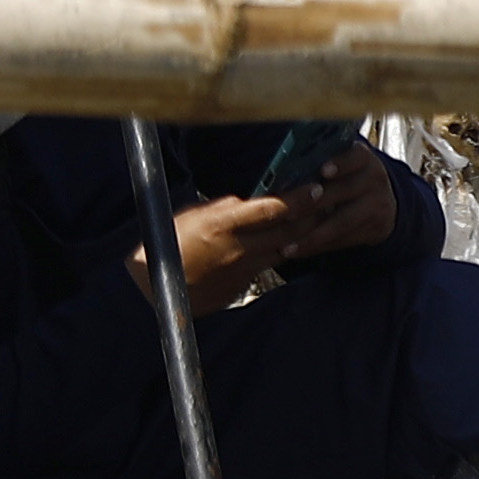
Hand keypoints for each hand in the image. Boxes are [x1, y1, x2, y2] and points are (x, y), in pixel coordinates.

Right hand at [174, 140, 391, 303]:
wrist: (153, 290)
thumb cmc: (167, 245)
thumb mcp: (191, 217)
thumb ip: (224, 208)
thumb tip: (249, 200)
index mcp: (221, 225)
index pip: (271, 209)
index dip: (298, 198)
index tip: (315, 187)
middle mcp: (237, 247)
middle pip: (289, 231)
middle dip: (311, 215)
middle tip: (325, 202)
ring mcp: (243, 269)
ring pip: (285, 249)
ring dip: (301, 235)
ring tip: (313, 220)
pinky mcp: (244, 285)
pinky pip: (270, 265)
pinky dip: (282, 252)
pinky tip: (288, 243)